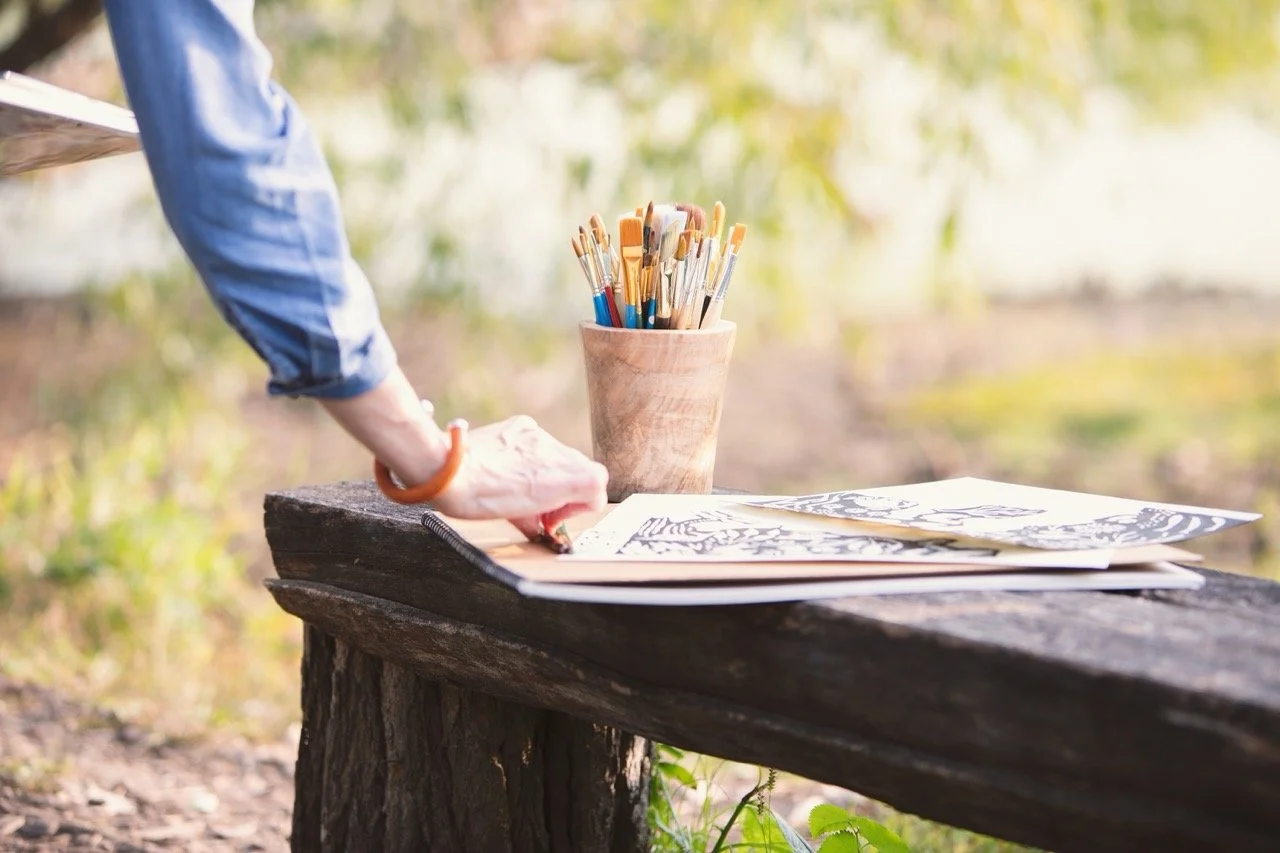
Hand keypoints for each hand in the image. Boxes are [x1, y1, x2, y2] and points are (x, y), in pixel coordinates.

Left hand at [432, 415, 608, 541]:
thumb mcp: (519, 518)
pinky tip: (510, 469)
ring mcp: (539, 435)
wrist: (447, 469)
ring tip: (521, 489)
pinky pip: (539, 443)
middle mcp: (555, 452)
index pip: (598, 485)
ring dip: (548, 474)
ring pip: (560, 457)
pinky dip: (532, 457)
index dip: (581, 505)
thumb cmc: (479, 498)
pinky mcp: (522, 425)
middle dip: (566, 491)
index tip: (556, 516)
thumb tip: (545, 523)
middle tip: (540, 507)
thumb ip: (545, 517)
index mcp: (561, 477)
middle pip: (581, 471)